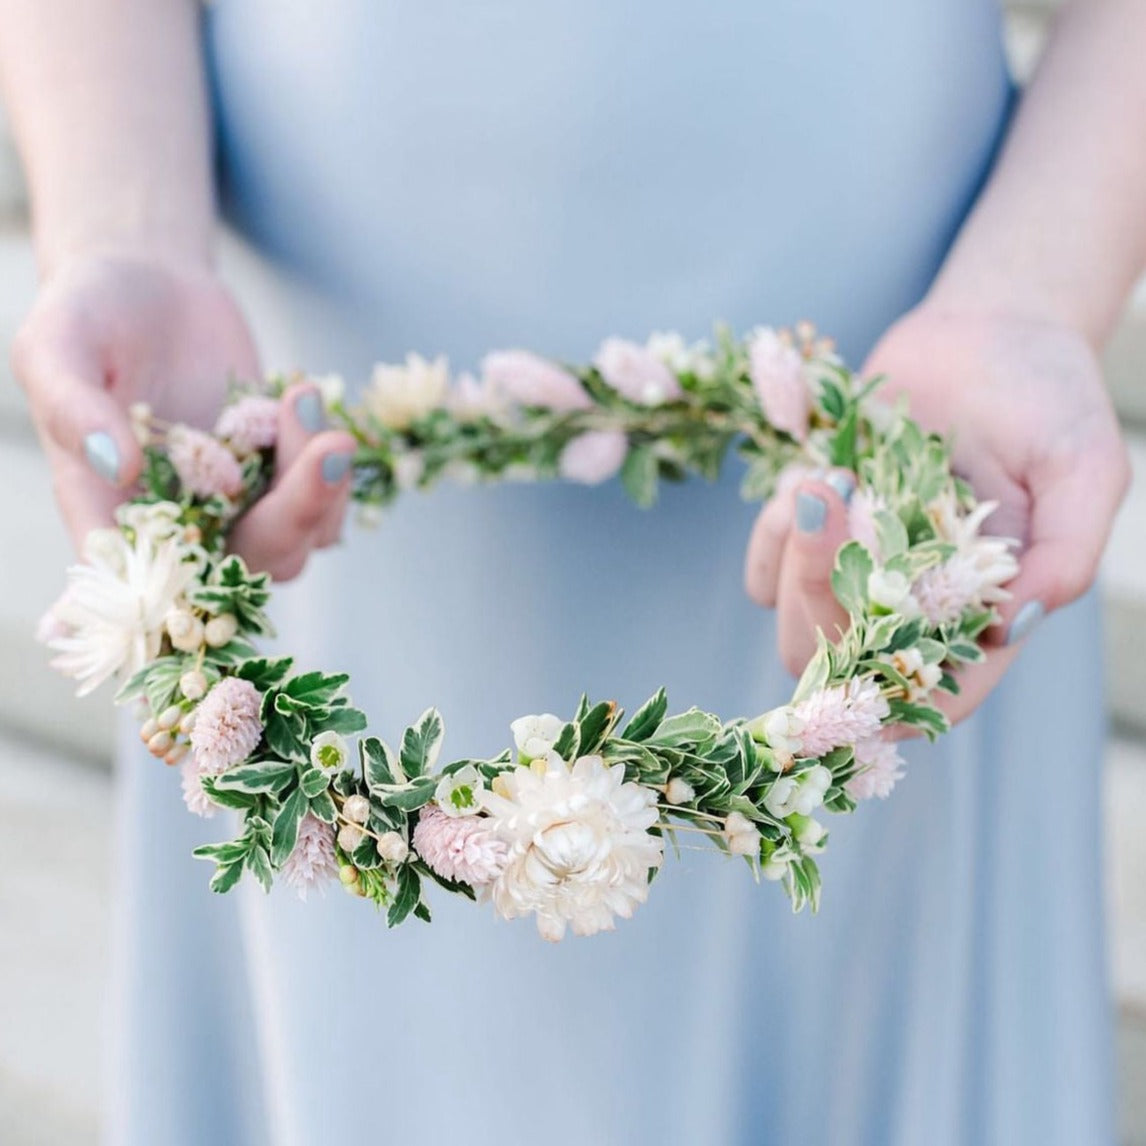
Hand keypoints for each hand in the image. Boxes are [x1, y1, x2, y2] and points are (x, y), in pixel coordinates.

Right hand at [11, 251, 356, 578]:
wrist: (149, 282)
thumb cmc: (87, 314)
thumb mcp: (56, 346)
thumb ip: (72, 406)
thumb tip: (121, 466)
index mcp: (110, 514)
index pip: (143, 582)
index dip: (184, 588)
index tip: (223, 539)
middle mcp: (180, 526)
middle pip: (249, 564)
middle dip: (297, 514)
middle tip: (329, 446)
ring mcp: (237, 506)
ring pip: (299, 540)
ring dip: (323, 485)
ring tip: (304, 398)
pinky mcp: (278, 480)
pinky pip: (325, 506)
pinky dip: (334, 468)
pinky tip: (312, 402)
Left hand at [744, 304, 1130, 724]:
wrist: (987, 333)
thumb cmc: (1048, 400)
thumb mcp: (1084, 468)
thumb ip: (1065, 553)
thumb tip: (1010, 624)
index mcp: (979, 609)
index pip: (940, 692)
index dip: (899, 702)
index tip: (863, 664)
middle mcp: (912, 605)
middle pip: (845, 662)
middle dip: (823, 595)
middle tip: (837, 499)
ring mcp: (857, 571)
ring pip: (795, 622)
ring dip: (797, 558)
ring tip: (831, 477)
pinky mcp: (816, 535)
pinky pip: (766, 571)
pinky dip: (773, 535)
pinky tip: (809, 478)